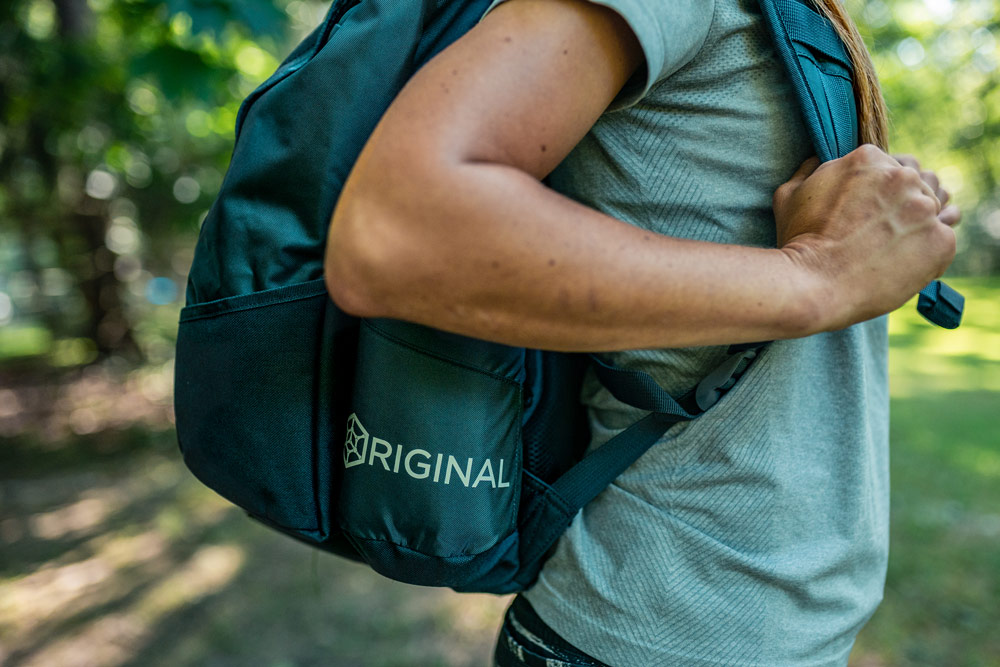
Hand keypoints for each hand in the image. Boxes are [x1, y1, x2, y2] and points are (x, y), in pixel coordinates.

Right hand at [772, 144, 956, 330]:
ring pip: (939, 206)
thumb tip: (812, 162)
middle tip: (886, 228)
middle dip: (906, 201)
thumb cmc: (798, 241)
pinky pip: (945, 239)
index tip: (872, 209)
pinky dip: (930, 251)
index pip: (890, 165)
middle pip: (918, 181)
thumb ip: (807, 171)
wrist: (814, 285)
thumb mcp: (789, 195)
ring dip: (924, 221)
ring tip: (902, 243)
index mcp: (869, 159)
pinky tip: (907, 262)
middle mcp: (902, 177)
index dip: (881, 188)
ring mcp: (925, 208)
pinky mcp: (941, 241)